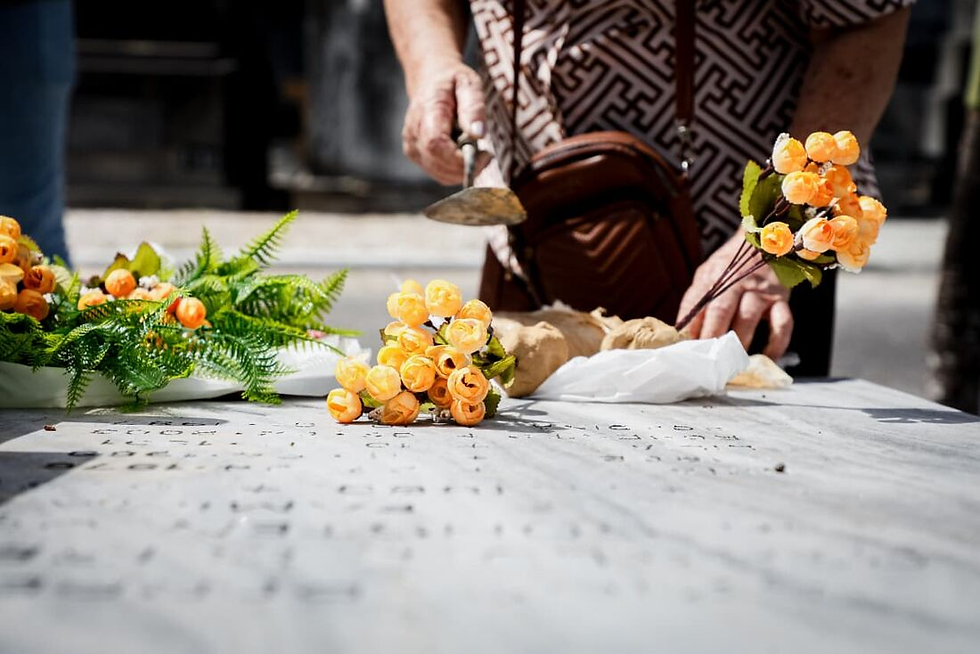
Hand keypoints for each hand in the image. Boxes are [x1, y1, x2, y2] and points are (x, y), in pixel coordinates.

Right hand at [401, 61, 486, 184]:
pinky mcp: (415, 155)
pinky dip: (455, 171)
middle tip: (486, 155)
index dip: (459, 158)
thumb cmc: (453, 82)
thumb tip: (478, 133)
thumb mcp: (469, 84)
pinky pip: (438, 174)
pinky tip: (463, 155)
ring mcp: (412, 145)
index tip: (485, 154)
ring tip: (476, 152)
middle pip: (438, 162)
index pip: (435, 143)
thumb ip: (474, 107)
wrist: (430, 81)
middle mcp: (414, 131)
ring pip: (439, 173)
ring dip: (462, 170)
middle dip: (466, 166)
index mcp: (427, 110)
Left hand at [676, 234, 793, 358]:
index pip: (697, 304)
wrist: (765, 241)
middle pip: (721, 311)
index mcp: (714, 277)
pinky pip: (782, 324)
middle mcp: (737, 281)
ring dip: (738, 342)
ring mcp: (760, 290)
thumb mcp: (708, 275)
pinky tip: (766, 358)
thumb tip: (681, 332)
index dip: (690, 328)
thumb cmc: (731, 265)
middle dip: (711, 337)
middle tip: (705, 361)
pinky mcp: (782, 299)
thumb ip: (696, 301)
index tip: (685, 349)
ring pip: (748, 317)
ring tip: (730, 362)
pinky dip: (776, 344)